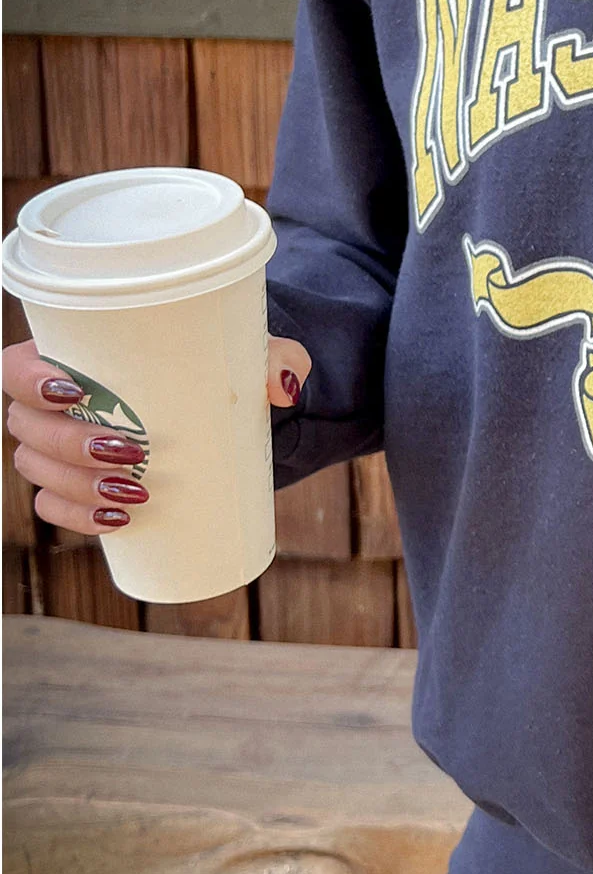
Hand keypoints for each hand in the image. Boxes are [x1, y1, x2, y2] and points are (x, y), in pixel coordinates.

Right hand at [2, 333, 311, 538]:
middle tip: (130, 453)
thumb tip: (284, 385)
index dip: (31, 381)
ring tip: (134, 493)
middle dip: (71, 446)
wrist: (212, 400)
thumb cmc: (208, 360)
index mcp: (68, 354)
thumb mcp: (239, 351)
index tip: (77, 392)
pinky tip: (116, 523)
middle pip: (28, 428)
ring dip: (78, 487)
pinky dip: (78, 517)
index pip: (16, 367)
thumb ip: (270, 356)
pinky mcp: (75, 483)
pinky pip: (54, 506)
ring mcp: (56, 446)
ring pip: (38, 471)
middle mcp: (50, 401)